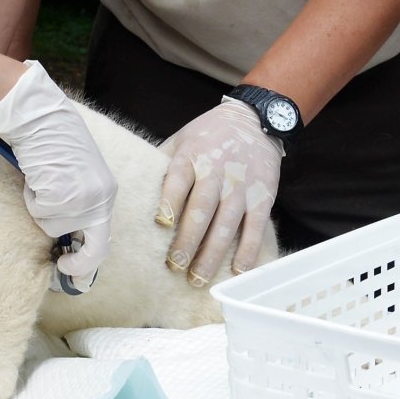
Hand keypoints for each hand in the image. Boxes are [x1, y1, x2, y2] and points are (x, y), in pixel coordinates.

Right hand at [0, 61, 116, 284]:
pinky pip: (39, 212)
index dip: (90, 259)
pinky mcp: (61, 195)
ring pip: (54, 226)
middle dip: (75, 260)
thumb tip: (71, 237)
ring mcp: (82, 198)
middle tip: (61, 265)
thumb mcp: (78, 174)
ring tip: (40, 182)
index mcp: (107, 191)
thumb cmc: (52, 139)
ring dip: (41, 209)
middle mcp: (102, 197)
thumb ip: (80, 201)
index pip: (104, 237)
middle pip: (90, 245)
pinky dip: (31, 199)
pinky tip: (34, 177)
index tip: (76, 272)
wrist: (39, 115)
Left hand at [157, 98, 281, 285]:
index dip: (170, 203)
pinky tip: (237, 270)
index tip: (161, 224)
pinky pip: (255, 228)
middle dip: (188, 240)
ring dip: (212, 254)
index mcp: (191, 157)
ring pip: (226, 224)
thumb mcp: (181, 140)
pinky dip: (248, 251)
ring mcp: (241, 186)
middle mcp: (217, 172)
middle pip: (201, 210)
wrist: (253, 120)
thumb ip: (162, 163)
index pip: (178, 182)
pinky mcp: (263, 197)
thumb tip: (136, 189)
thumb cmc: (208, 135)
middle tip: (175, 266)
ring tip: (198, 278)